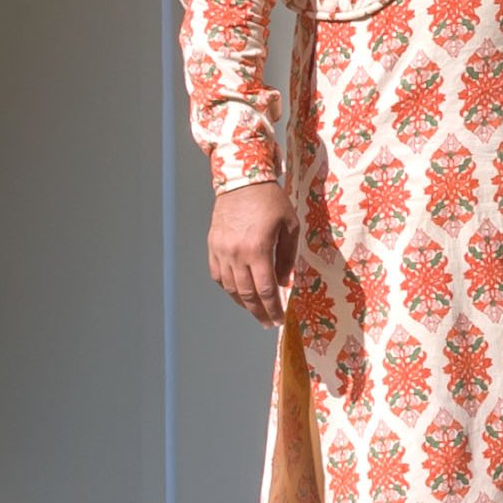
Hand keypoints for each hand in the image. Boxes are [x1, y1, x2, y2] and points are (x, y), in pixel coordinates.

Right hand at [206, 181, 313, 324]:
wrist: (242, 180)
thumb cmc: (271, 201)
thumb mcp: (290, 226)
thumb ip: (287, 257)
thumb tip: (284, 283)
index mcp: (258, 249)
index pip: (265, 289)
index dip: (273, 308)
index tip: (278, 320)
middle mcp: (236, 254)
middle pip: (246, 294)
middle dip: (259, 312)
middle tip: (268, 322)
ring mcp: (221, 251)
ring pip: (231, 287)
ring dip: (243, 303)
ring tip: (255, 310)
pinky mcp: (212, 246)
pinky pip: (218, 275)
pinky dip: (228, 288)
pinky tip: (238, 293)